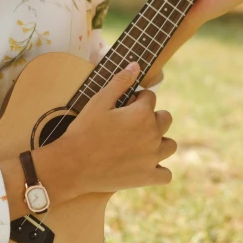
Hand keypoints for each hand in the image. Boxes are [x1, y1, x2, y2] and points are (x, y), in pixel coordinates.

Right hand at [38, 62, 175, 198]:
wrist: (72, 165)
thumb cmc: (84, 131)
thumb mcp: (99, 101)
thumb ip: (120, 82)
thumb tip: (136, 65)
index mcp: (142, 113)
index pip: (150, 97)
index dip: (136, 99)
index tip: (123, 107)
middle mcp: (152, 134)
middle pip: (165, 119)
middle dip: (151, 118)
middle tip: (130, 125)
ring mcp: (152, 158)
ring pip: (170, 145)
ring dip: (160, 141)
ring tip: (140, 143)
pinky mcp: (147, 178)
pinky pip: (166, 175)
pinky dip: (159, 170)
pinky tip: (146, 166)